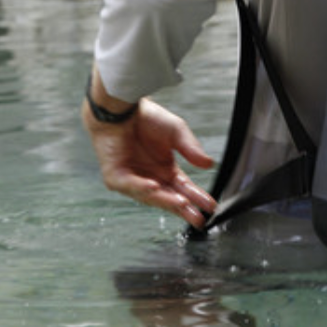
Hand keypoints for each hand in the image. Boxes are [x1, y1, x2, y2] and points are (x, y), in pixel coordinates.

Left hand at [82, 97, 216, 227]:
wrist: (122, 107)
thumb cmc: (147, 118)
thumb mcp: (177, 132)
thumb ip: (191, 149)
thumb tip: (209, 164)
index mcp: (165, 169)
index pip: (183, 188)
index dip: (197, 197)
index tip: (210, 206)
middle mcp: (150, 178)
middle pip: (169, 198)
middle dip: (183, 209)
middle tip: (198, 219)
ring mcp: (132, 179)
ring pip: (150, 196)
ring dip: (165, 200)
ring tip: (182, 204)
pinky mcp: (116, 176)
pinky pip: (130, 185)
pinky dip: (142, 187)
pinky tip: (155, 187)